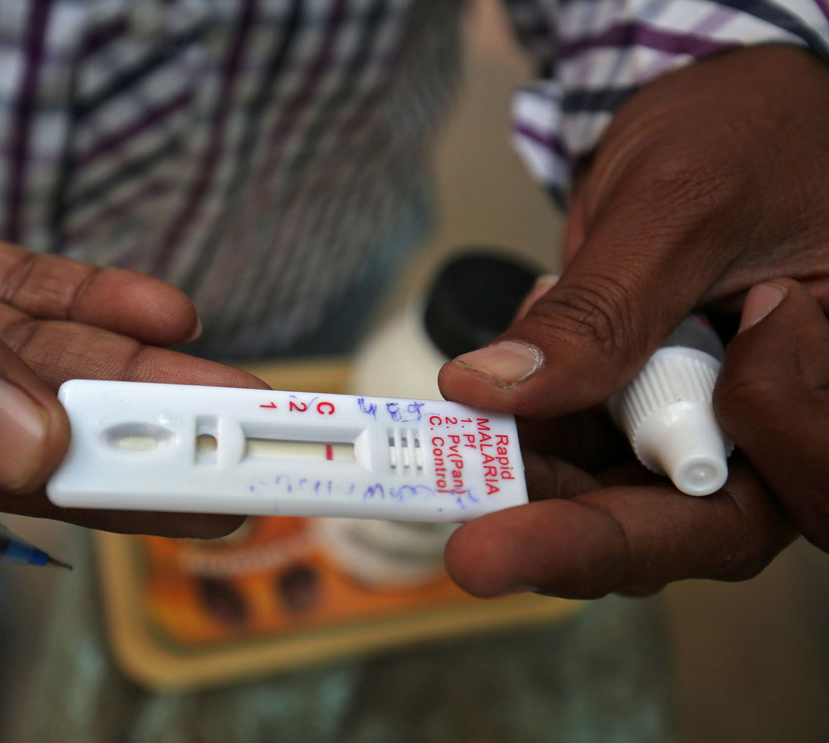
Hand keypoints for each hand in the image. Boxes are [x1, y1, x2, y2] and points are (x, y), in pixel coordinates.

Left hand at [438, 46, 828, 595]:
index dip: (709, 496)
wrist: (711, 113)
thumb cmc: (740, 133)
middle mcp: (775, 428)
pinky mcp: (639, 415)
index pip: (802, 481)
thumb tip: (496, 388)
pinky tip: (495, 384)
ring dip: (532, 485)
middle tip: (477, 548)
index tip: (619, 438)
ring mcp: (702, 427)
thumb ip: (602, 310)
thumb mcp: (675, 207)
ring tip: (460, 439)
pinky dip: (522, 435)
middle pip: (695, 527)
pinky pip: (576, 455)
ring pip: (619, 504)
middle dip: (579, 536)